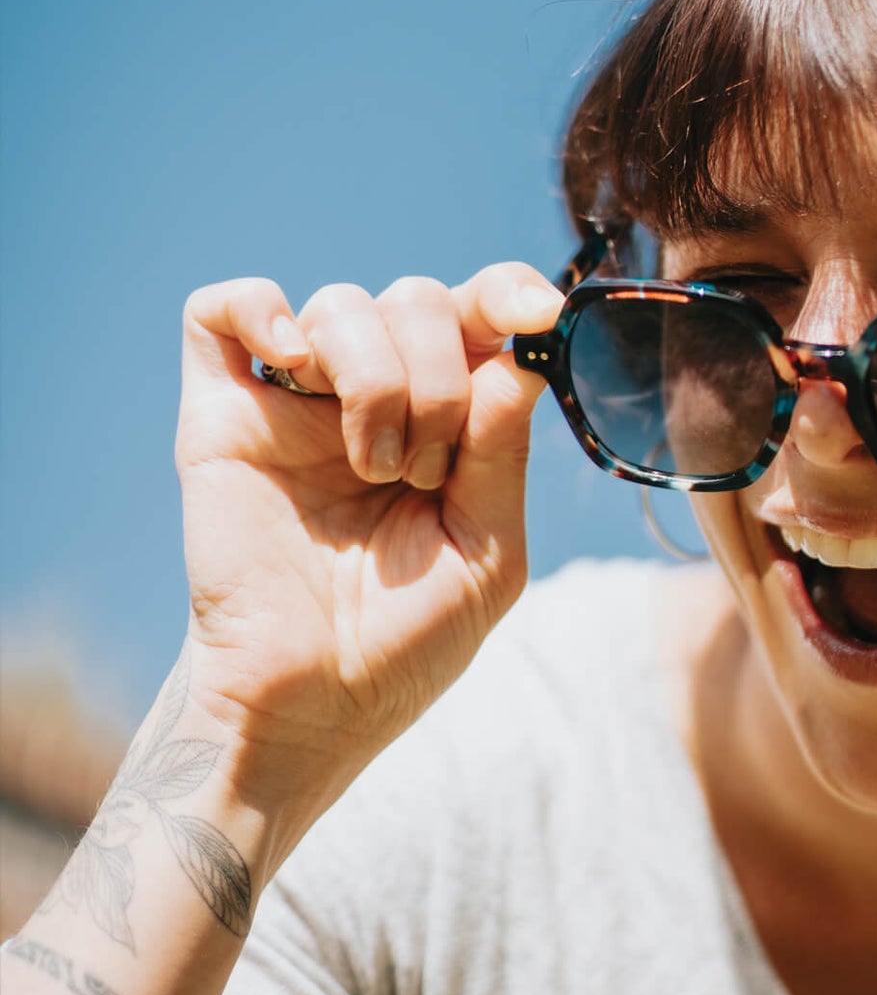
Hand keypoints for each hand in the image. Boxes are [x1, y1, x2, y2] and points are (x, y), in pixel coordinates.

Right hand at [174, 262, 562, 818]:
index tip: (536, 312)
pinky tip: (294, 371)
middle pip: (416, 301)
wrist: (315, 702)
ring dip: (375, 381)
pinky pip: (222, 310)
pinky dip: (262, 312)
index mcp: (447, 420)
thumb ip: (503, 451)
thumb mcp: (489, 549)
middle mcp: (374, 397)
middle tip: (424, 470)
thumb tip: (518, 357)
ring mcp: (299, 402)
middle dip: (439, 378)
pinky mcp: (222, 416)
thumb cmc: (408, 638)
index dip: (508, 292)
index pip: (478, 314)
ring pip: (342, 303)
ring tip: (373, 469)